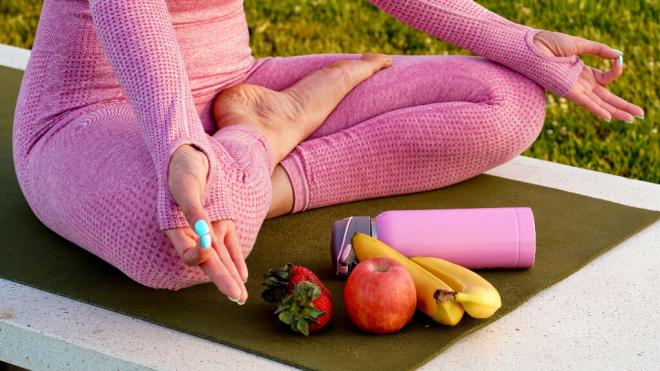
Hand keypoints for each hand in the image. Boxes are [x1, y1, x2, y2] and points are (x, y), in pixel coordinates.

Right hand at [164, 144, 247, 303]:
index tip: (206, 246)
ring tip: (239, 296)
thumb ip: (194, 210)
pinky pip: (229, 245)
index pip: (189, 252)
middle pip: (208, 262)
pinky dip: (235, 259)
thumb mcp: (186, 185)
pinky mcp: (221, 220)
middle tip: (236, 298)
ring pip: (220, 257)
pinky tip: (242, 275)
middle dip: (222, 280)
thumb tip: (203, 235)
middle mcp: (192, 233)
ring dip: (230, 275)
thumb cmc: (182, 167)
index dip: (199, 255)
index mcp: (176, 228)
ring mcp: (208, 228)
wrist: (189, 152)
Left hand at [532, 30, 644, 121]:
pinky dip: (597, 109)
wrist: (533, 46)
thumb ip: (599, 50)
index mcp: (582, 72)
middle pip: (606, 97)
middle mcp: (579, 83)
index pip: (606, 78)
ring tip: (631, 119)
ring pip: (599, 103)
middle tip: (639, 114)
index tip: (619, 59)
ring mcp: (574, 88)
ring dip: (616, 111)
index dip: (616, 71)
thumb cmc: (550, 44)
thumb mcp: (579, 45)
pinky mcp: (567, 91)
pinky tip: (609, 117)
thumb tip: (619, 55)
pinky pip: (585, 102)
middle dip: (623, 105)